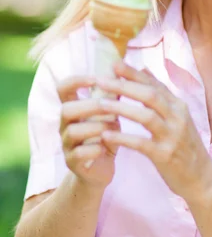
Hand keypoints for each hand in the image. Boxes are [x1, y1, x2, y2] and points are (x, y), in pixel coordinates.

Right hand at [58, 75, 121, 189]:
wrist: (100, 170)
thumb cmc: (106, 136)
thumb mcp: (110, 113)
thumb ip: (113, 94)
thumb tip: (123, 67)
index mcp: (73, 108)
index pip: (63, 88)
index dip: (77, 80)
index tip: (96, 79)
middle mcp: (65, 125)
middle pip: (66, 109)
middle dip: (90, 106)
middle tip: (111, 107)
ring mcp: (66, 145)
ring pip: (72, 131)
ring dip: (96, 127)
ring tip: (113, 127)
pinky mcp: (72, 163)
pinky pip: (78, 153)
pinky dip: (94, 148)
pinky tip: (107, 147)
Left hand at [96, 61, 211, 202]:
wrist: (201, 178)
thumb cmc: (184, 146)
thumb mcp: (177, 117)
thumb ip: (161, 94)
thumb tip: (144, 69)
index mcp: (179, 106)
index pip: (154, 84)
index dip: (133, 74)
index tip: (114, 64)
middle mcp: (178, 118)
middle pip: (150, 95)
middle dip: (125, 86)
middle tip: (102, 80)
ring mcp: (172, 136)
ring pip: (146, 116)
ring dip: (122, 108)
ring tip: (100, 104)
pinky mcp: (165, 156)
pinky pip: (141, 144)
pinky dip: (123, 138)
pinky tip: (106, 135)